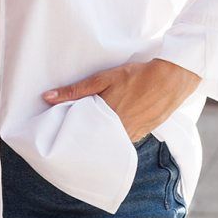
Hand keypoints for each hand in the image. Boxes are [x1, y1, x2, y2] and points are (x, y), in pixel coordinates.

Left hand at [41, 58, 201, 142]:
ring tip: (88, 125)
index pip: (77, 130)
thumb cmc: (135, 77)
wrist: (170, 81)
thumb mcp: (102, 79)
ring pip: (106, 139)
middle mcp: (116, 133)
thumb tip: (47, 97)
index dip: (66, 128)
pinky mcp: (140, 135)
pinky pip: (120, 139)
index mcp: (103, 119)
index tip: (55, 125)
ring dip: (97, 134)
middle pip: (91, 137)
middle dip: (81, 133)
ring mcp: (130, 136)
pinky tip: (108, 125)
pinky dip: (112, 134)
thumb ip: (75, 90)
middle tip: (69, 127)